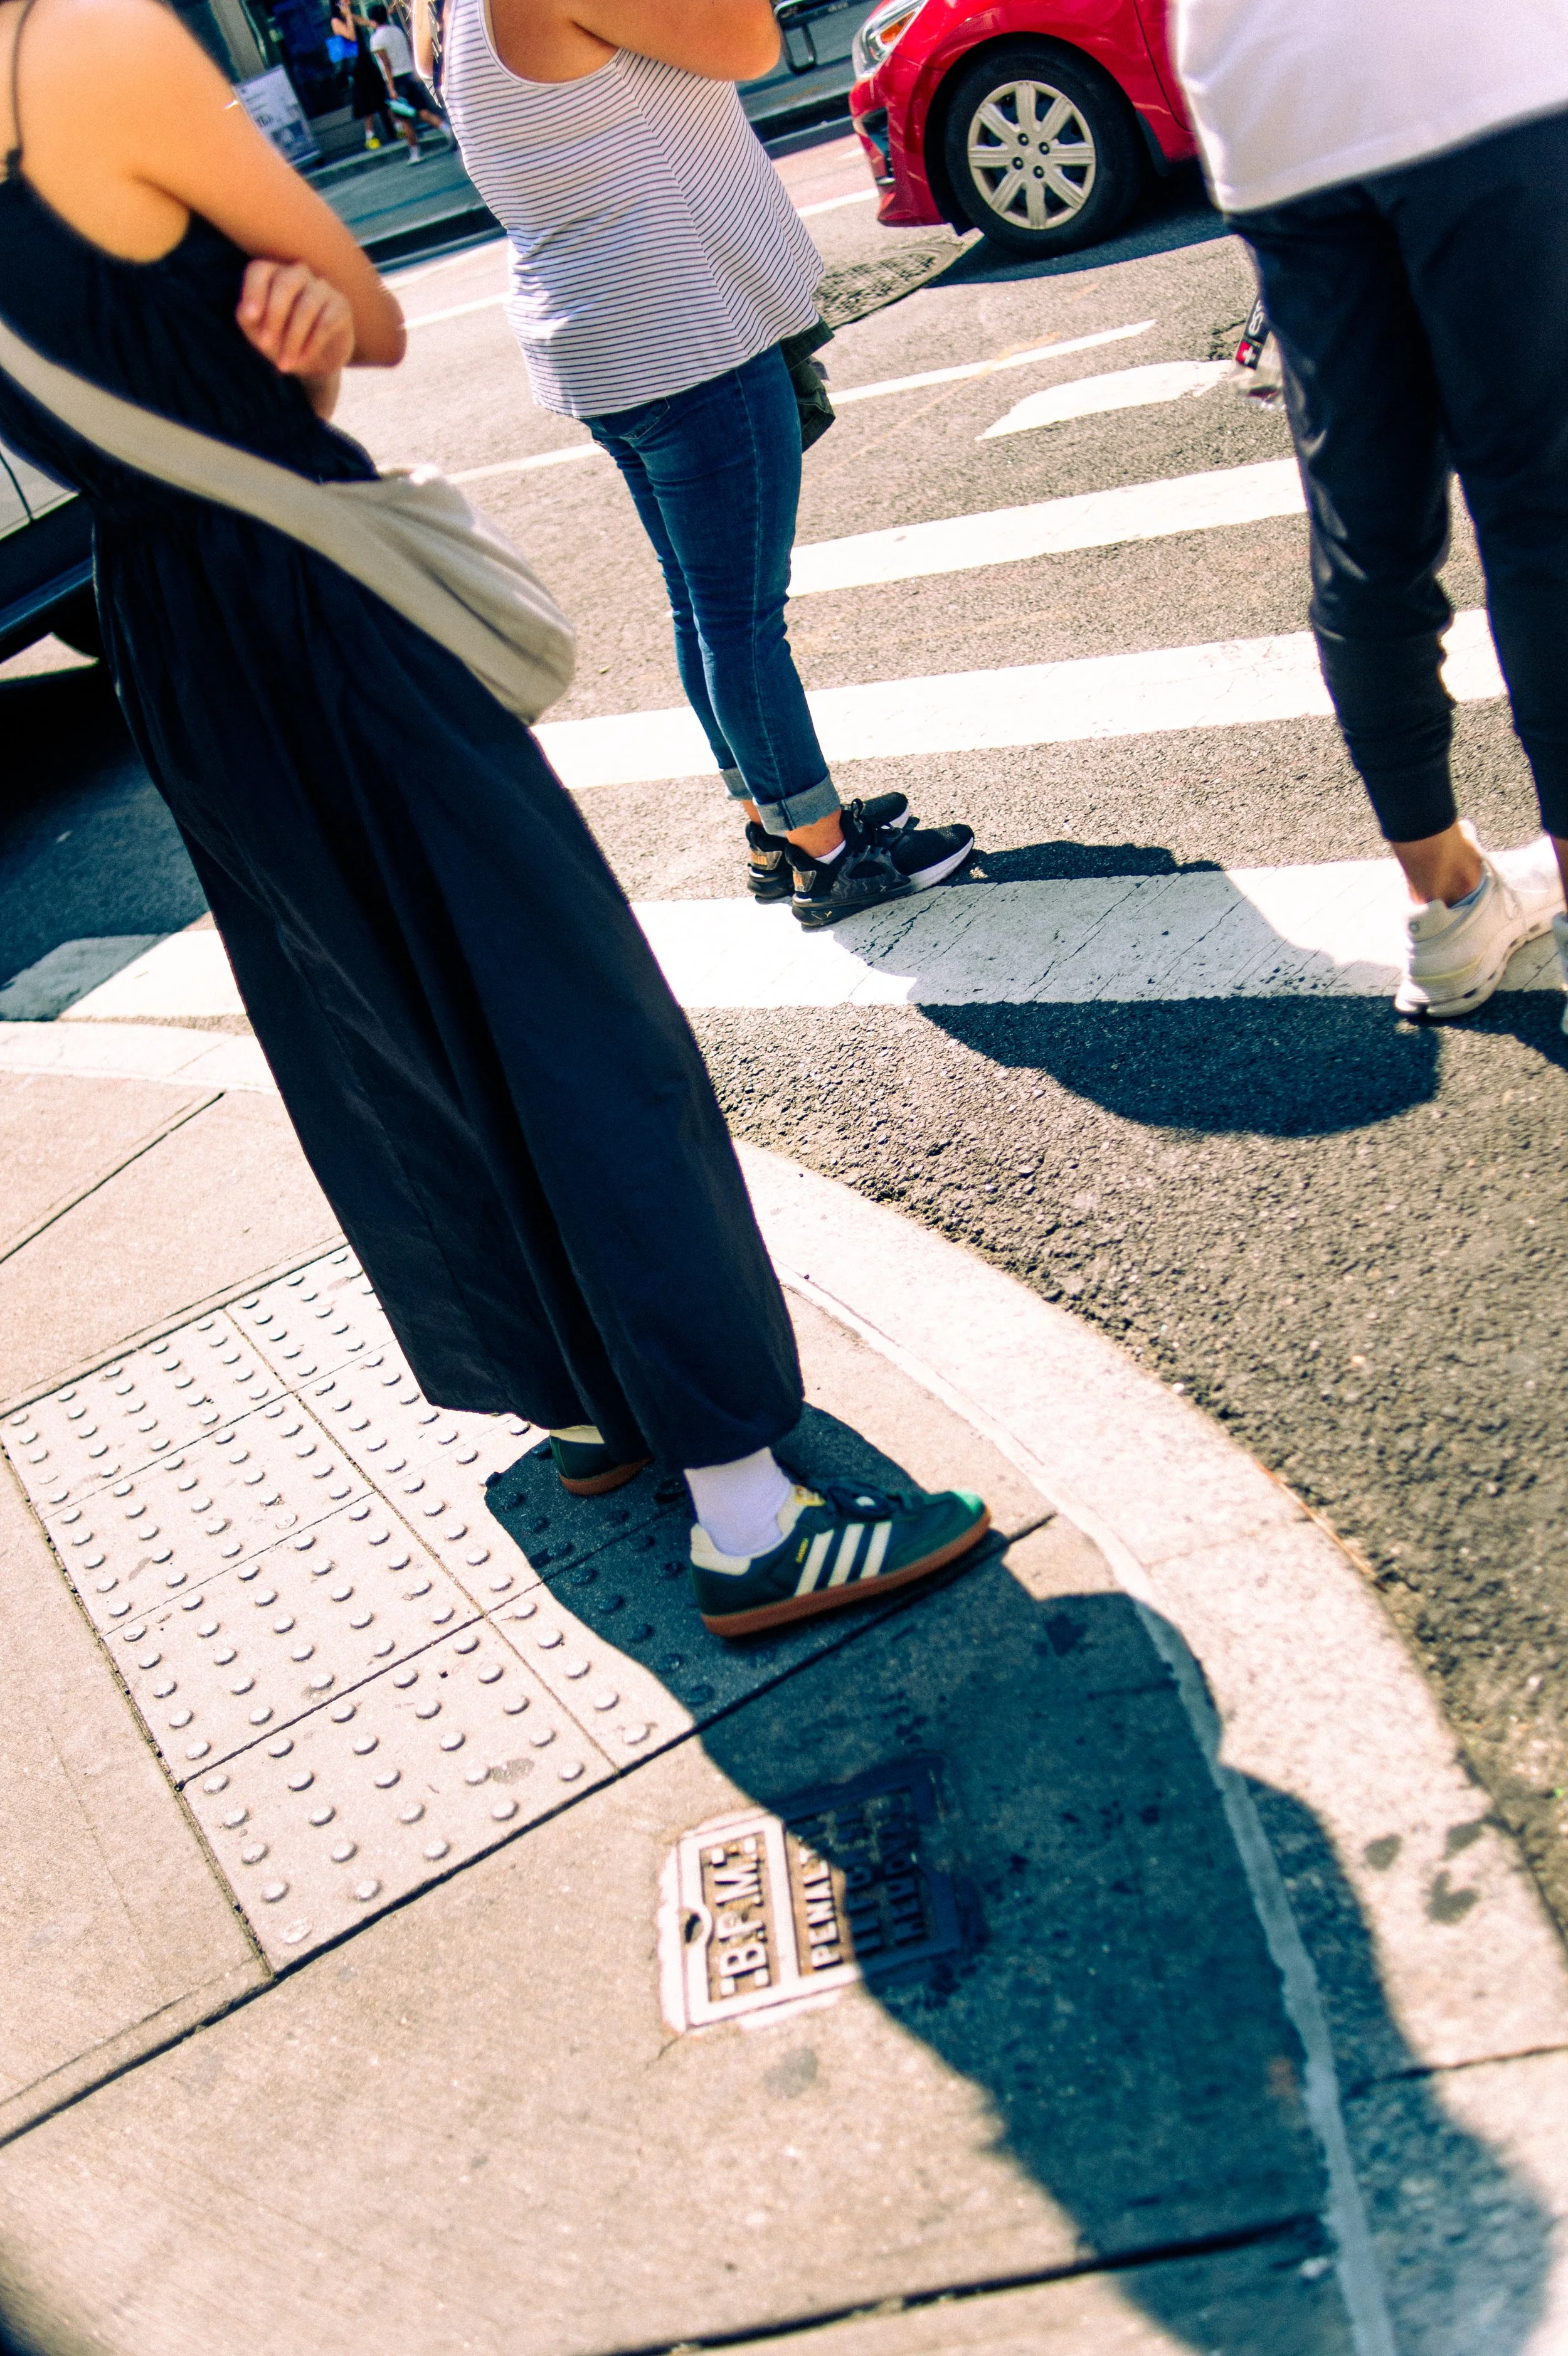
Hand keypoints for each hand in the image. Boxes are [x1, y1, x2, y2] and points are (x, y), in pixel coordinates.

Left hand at [236, 258, 355, 381]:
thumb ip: (247, 317)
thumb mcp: (257, 331)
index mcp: (274, 275)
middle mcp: (298, 274)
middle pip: (285, 283)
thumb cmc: (280, 340)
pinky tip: (303, 358)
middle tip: (264, 346)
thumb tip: (248, 311)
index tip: (251, 317)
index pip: (260, 270)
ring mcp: (322, 288)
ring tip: (285, 363)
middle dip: (274, 317)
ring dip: (293, 339)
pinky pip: (325, 323)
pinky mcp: (341, 306)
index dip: (254, 291)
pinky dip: (311, 344)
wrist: (313, 363)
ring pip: (306, 306)